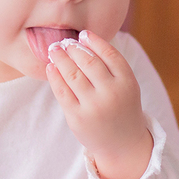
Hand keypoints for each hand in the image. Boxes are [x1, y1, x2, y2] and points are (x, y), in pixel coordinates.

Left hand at [46, 30, 153, 178]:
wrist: (122, 144)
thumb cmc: (121, 107)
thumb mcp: (126, 86)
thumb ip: (112, 66)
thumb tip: (84, 40)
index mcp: (127, 82)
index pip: (109, 54)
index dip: (95, 41)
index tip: (83, 34)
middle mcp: (112, 93)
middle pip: (88, 62)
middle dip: (73, 48)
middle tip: (63, 41)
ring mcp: (93, 106)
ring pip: (72, 74)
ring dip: (60, 58)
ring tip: (54, 51)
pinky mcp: (77, 117)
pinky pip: (62, 91)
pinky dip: (54, 76)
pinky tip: (51, 67)